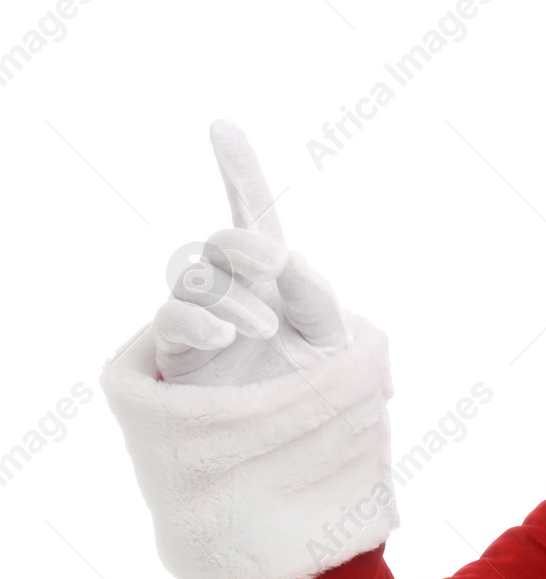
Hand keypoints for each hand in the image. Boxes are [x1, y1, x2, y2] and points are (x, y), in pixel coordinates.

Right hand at [155, 119, 348, 384]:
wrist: (302, 452)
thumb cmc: (322, 394)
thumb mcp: (338, 343)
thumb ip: (318, 298)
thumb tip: (288, 258)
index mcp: (275, 279)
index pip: (255, 218)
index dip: (239, 173)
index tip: (222, 126)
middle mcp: (234, 291)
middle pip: (224, 244)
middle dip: (245, 246)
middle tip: (276, 265)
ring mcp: (203, 321)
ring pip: (199, 281)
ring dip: (234, 299)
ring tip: (264, 327)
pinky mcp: (179, 355)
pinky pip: (174, 321)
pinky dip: (198, 322)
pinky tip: (224, 336)